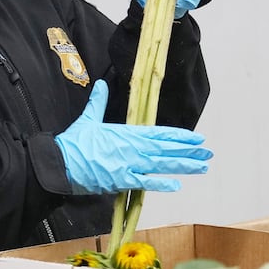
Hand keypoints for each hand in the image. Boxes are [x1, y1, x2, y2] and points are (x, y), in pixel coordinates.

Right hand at [54, 81, 211, 194]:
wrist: (60, 162)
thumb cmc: (73, 143)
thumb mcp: (88, 120)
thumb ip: (98, 102)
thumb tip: (100, 84)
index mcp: (127, 133)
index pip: (160, 134)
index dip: (180, 136)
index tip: (196, 138)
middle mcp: (132, 147)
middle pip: (166, 148)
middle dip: (188, 151)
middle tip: (207, 153)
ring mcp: (128, 164)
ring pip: (162, 164)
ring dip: (183, 165)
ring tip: (202, 167)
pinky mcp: (120, 180)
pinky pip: (145, 183)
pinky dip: (161, 184)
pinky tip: (177, 185)